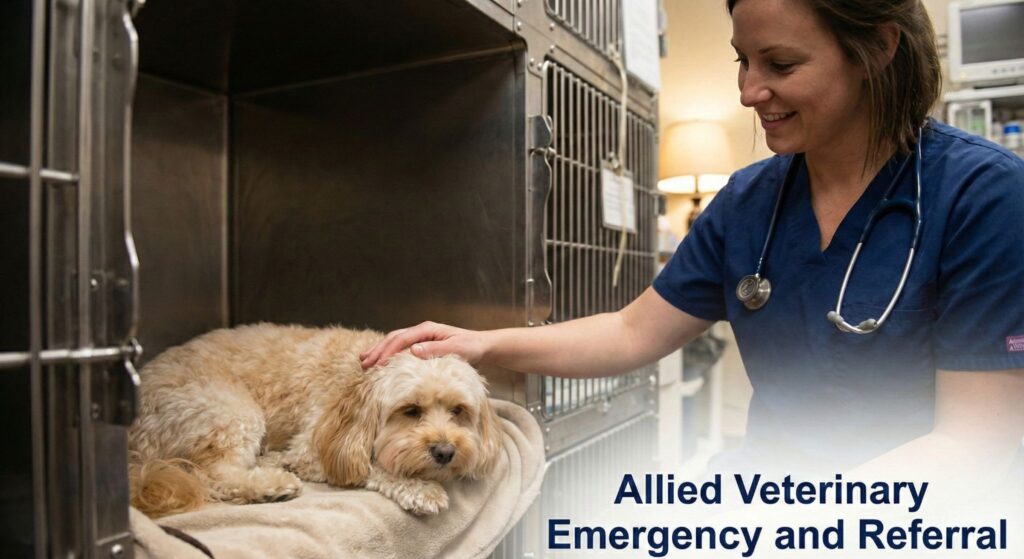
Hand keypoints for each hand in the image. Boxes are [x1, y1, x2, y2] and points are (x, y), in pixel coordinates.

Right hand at [359, 321, 485, 368]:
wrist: (482, 346)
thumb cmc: (471, 347)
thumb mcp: (455, 349)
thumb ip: (434, 350)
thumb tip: (413, 350)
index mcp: (427, 330)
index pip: (402, 340)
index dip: (387, 352)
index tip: (377, 364)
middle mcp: (422, 331)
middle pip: (394, 338)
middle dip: (377, 350)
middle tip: (363, 363)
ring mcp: (422, 337)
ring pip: (395, 341)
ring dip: (380, 350)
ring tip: (365, 361)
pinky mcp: (423, 344)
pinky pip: (401, 347)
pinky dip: (389, 353)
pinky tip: (381, 360)